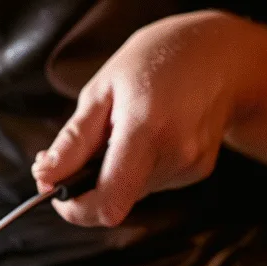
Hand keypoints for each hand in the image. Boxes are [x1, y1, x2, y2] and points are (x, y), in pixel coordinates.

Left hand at [32, 11, 249, 226]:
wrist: (221, 55)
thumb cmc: (155, 62)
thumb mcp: (101, 91)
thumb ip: (72, 140)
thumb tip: (45, 177)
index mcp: (146, 130)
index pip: (107, 203)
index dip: (75, 209)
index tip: (56, 191)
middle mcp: (174, 154)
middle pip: (115, 202)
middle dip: (89, 186)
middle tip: (84, 151)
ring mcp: (190, 167)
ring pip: (130, 195)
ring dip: (115, 175)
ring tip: (123, 133)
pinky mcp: (197, 172)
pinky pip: (151, 184)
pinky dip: (138, 169)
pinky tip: (149, 136)